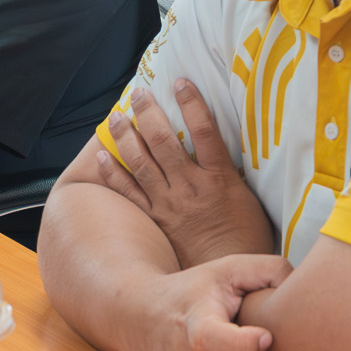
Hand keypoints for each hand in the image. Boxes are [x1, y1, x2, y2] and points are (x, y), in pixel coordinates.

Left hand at [99, 79, 274, 265]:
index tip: (180, 81)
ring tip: (115, 116)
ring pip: (141, 162)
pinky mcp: (155, 217)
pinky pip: (129, 192)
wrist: (227, 269)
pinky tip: (102, 156)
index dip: (191, 103)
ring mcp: (169, 202)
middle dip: (149, 112)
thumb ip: (230, 171)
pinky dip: (113, 173)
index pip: (204, 130)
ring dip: (125, 136)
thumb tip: (222, 144)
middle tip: (138, 92)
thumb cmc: (245, 234)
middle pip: (164, 141)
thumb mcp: (248, 197)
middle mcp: (190, 185)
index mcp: (218, 177)